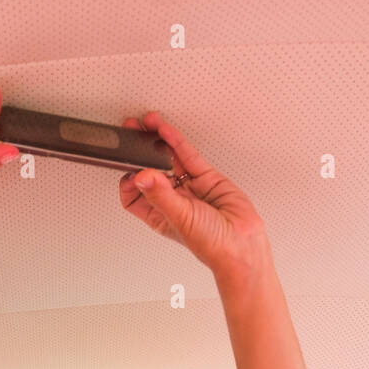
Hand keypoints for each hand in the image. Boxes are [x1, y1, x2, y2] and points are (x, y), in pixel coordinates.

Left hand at [118, 111, 268, 277]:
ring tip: (146, 124)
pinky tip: (166, 131)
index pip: (134, 196)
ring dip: (157, 141)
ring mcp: (189, 187)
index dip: (128, 180)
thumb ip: (160, 195)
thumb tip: (142, 176)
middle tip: (129, 133)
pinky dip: (177, 142)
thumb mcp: (179, 218)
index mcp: (158, 215)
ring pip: (169, 159)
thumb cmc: (211, 244)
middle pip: (150, 171)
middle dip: (138, 152)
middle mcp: (172, 200)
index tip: (126, 167)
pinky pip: (188, 156)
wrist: (242, 244)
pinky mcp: (207, 176)